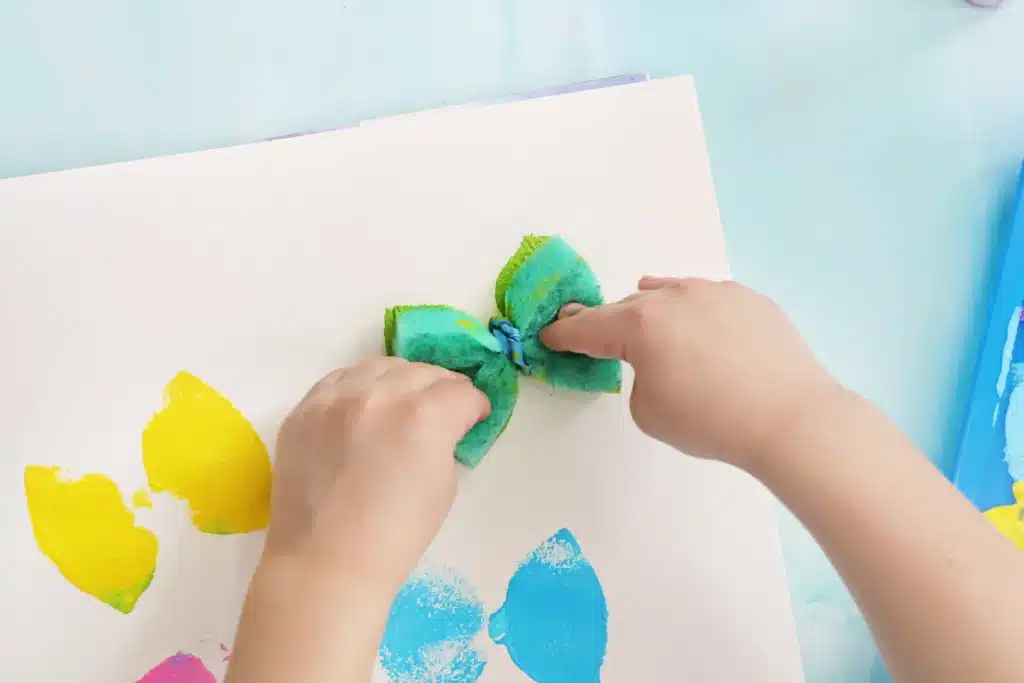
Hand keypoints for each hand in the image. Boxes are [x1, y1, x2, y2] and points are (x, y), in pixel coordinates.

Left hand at [265, 357, 489, 596]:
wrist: (325, 564)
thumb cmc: (396, 535)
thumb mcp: (444, 485)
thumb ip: (446, 440)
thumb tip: (444, 423)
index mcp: (423, 417)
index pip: (461, 392)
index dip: (474, 407)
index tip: (473, 417)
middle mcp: (379, 396)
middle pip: (423, 372)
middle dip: (441, 389)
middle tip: (443, 410)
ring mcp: (334, 400)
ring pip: (380, 366)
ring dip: (400, 380)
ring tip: (402, 403)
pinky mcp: (304, 410)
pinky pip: (338, 379)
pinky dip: (359, 386)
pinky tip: (364, 405)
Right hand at [541, 277, 841, 471]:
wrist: (789, 417)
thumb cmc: (711, 420)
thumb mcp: (648, 411)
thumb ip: (638, 377)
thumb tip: (658, 362)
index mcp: (640, 324)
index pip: (588, 328)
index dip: (564, 334)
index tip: (549, 334)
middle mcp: (674, 297)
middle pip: (627, 306)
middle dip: (605, 321)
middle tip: (588, 328)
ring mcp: (715, 292)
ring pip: (669, 292)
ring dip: (650, 307)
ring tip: (642, 316)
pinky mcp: (750, 299)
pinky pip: (708, 299)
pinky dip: (694, 312)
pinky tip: (699, 329)